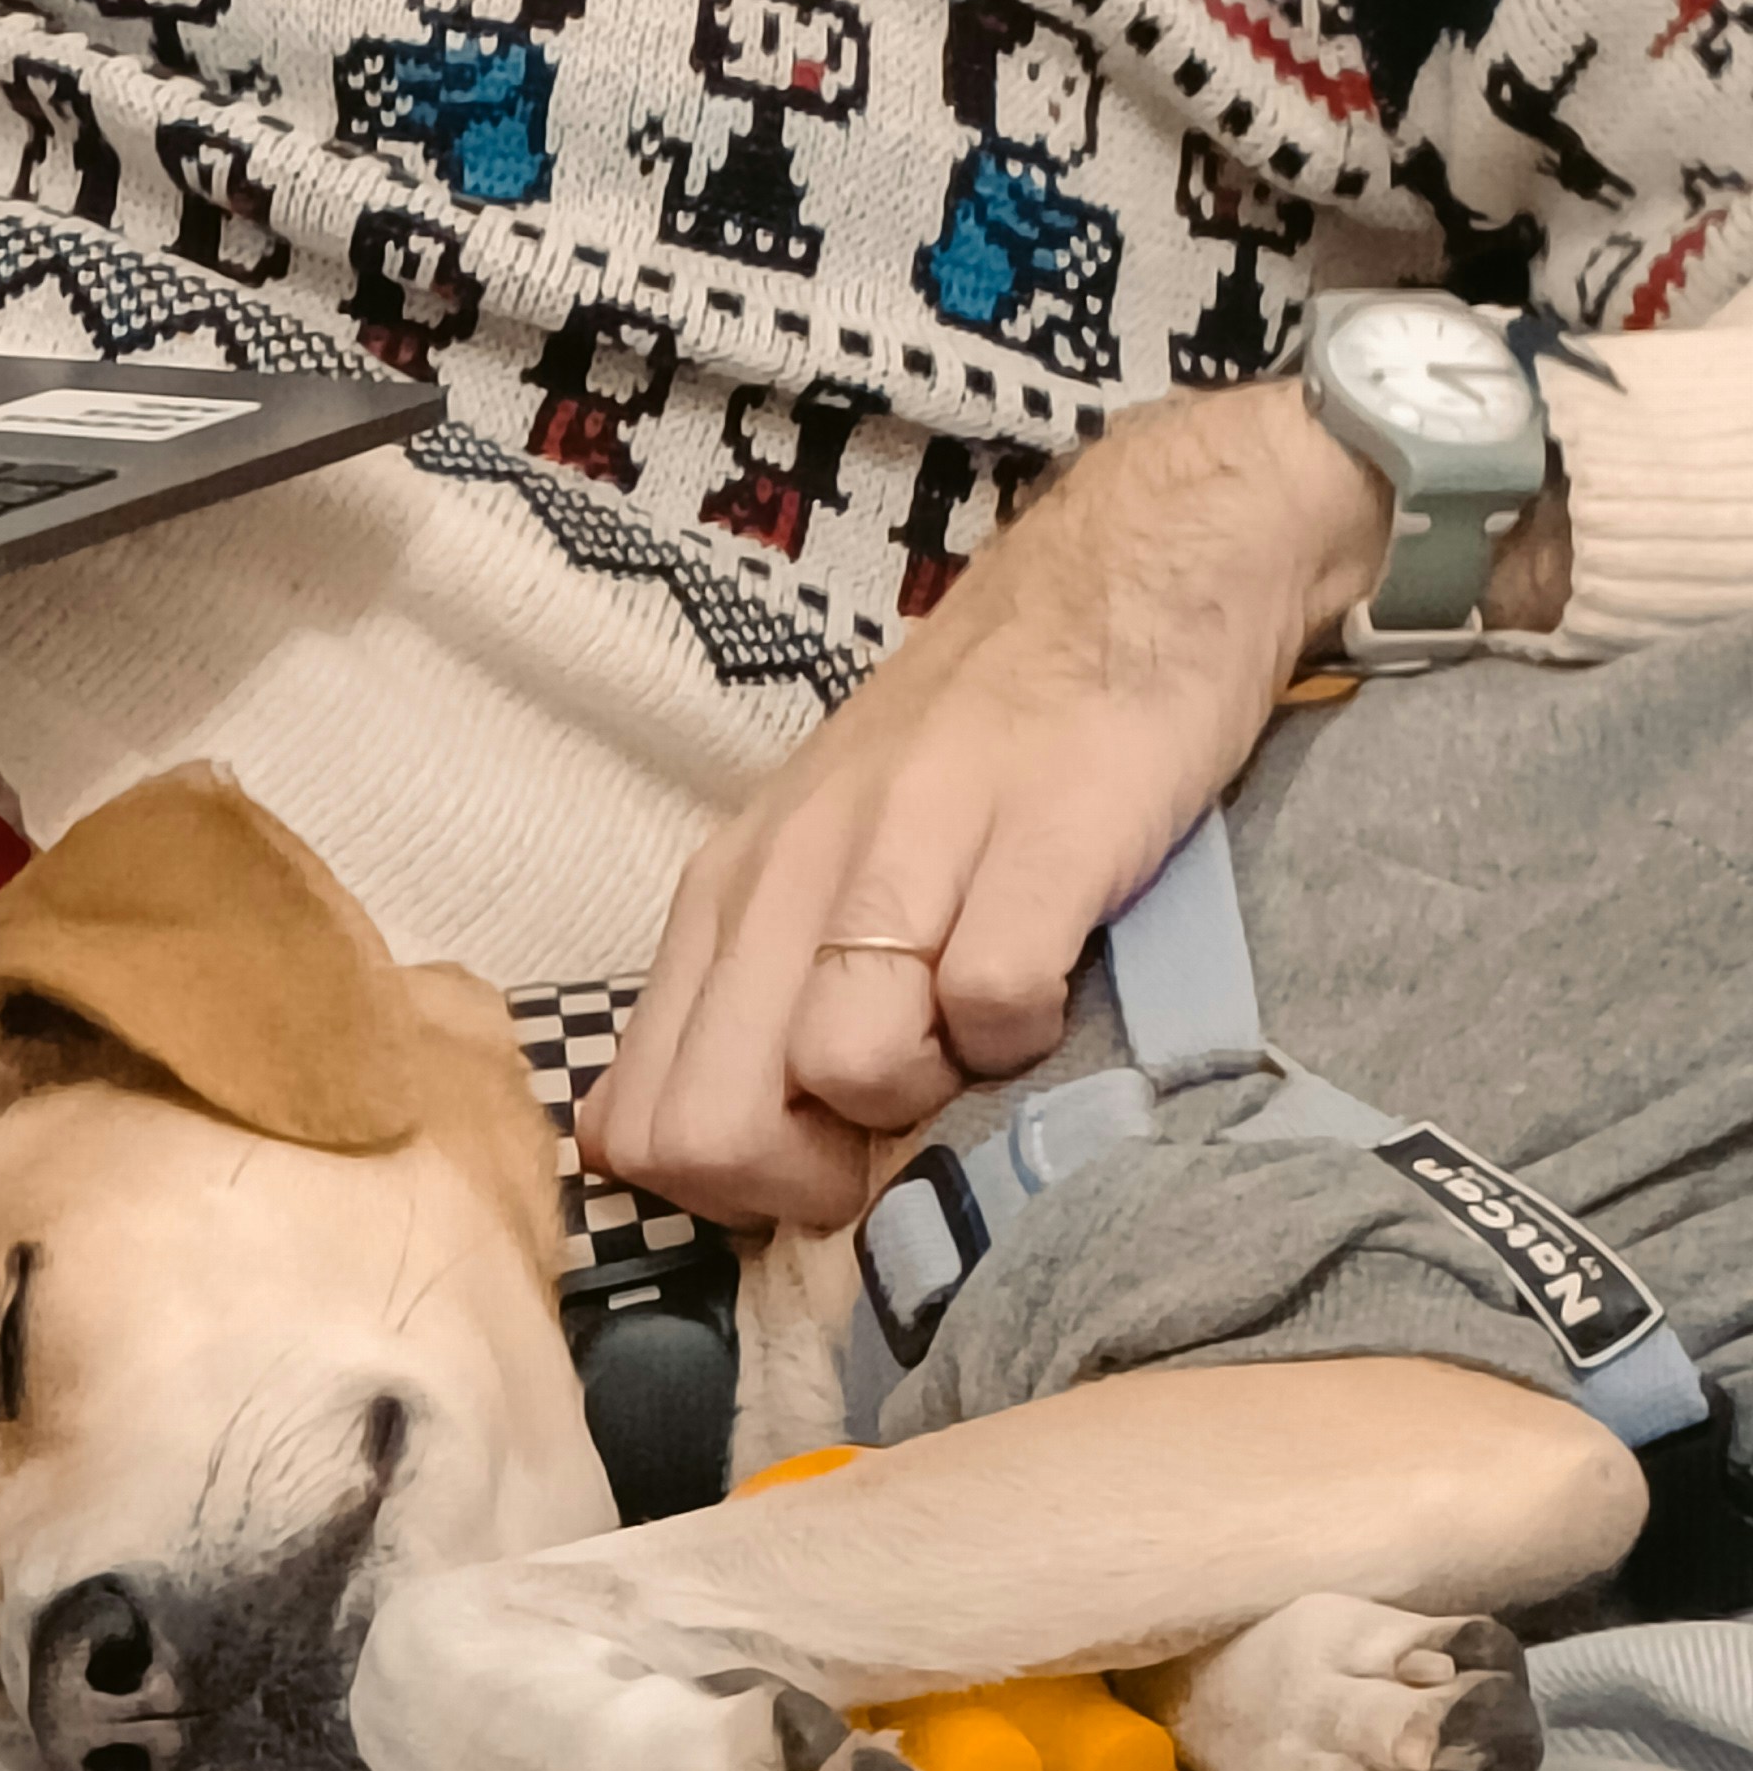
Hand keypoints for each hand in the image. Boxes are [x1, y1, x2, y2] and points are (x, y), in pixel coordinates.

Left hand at [582, 381, 1397, 1233]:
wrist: (1129, 577)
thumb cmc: (980, 750)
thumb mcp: (825, 867)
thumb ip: (758, 994)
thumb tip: (690, 1158)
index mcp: (728, 893)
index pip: (641, 1123)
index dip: (726, 1193)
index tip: (818, 1159)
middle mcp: (789, 870)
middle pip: (711, 1126)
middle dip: (807, 1181)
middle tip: (898, 1136)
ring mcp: (907, 845)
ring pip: (841, 1067)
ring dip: (925, 1101)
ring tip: (980, 1036)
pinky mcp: (1036, 834)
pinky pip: (992, 1004)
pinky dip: (1030, 1032)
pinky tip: (1056, 983)